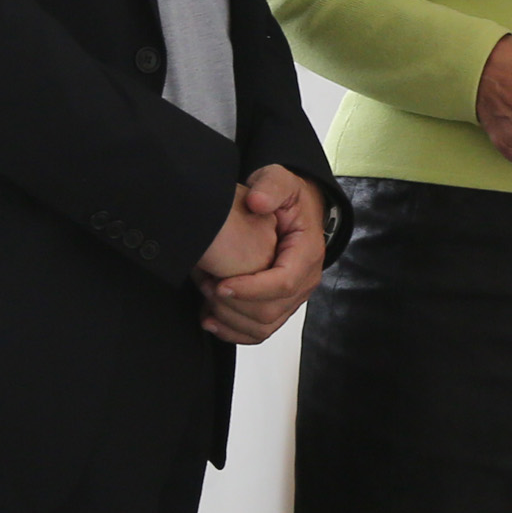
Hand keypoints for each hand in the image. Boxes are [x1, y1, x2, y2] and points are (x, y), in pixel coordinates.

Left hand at [200, 165, 326, 344]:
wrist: (293, 211)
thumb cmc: (286, 198)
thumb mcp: (280, 180)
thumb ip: (271, 185)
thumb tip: (257, 202)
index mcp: (307, 254)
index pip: (283, 284)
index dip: (251, 289)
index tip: (220, 284)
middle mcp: (305, 282)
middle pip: (270, 311)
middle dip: (233, 304)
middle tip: (205, 285)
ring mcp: (293, 299)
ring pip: (263, 327)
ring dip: (229, 320)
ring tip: (204, 299)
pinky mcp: (279, 307)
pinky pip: (258, 332)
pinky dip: (232, 332)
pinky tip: (209, 319)